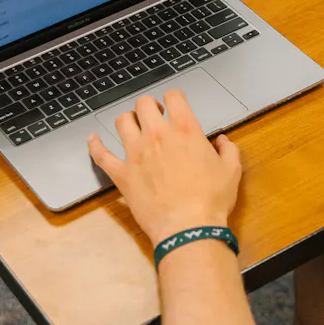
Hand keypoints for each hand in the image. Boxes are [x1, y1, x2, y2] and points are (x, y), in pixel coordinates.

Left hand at [88, 90, 241, 245]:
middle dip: (149, 106)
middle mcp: (157, 136)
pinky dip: (95, 146)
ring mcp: (136, 154)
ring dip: (127, 120)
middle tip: (154, 115)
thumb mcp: (231, 171)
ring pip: (121, 122)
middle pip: (143, 104)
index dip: (174, 97)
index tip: (174, 103)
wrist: (188, 228)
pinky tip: (92, 140)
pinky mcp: (122, 174)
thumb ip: (228, 150)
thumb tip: (223, 141)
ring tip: (132, 125)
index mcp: (185, 130)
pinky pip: (101, 155)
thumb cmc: (211, 200)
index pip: (174, 97)